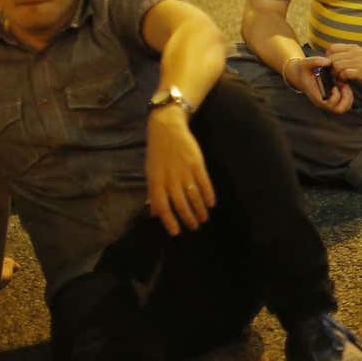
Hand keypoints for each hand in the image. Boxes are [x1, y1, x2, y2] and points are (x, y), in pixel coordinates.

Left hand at [145, 108, 214, 235]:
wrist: (167, 128)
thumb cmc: (157, 152)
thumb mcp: (150, 172)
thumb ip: (152, 192)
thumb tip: (154, 212)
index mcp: (156, 182)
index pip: (162, 207)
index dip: (169, 221)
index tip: (176, 232)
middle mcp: (170, 179)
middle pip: (180, 204)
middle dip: (188, 218)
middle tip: (194, 227)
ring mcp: (185, 171)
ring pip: (193, 196)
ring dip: (199, 210)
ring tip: (203, 219)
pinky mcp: (197, 164)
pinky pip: (204, 183)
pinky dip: (208, 195)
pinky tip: (211, 203)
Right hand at [283, 55, 352, 113]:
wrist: (300, 73)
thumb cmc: (304, 68)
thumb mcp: (307, 62)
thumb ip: (316, 61)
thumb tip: (329, 62)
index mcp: (317, 97)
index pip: (330, 105)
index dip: (335, 96)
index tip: (335, 86)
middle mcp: (324, 101)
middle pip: (340, 109)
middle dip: (346, 97)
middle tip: (344, 86)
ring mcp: (330, 99)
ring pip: (345, 106)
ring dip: (348, 95)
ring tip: (344, 84)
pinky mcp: (335, 95)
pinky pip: (346, 100)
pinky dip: (348, 92)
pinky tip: (343, 82)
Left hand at [325, 44, 361, 87]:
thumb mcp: (359, 53)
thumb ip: (347, 53)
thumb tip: (333, 57)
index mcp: (352, 48)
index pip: (332, 48)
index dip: (328, 57)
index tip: (331, 65)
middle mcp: (354, 53)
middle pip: (332, 58)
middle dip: (330, 68)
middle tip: (333, 75)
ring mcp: (358, 62)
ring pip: (337, 65)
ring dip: (335, 74)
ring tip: (339, 79)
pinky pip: (345, 73)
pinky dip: (342, 79)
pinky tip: (345, 81)